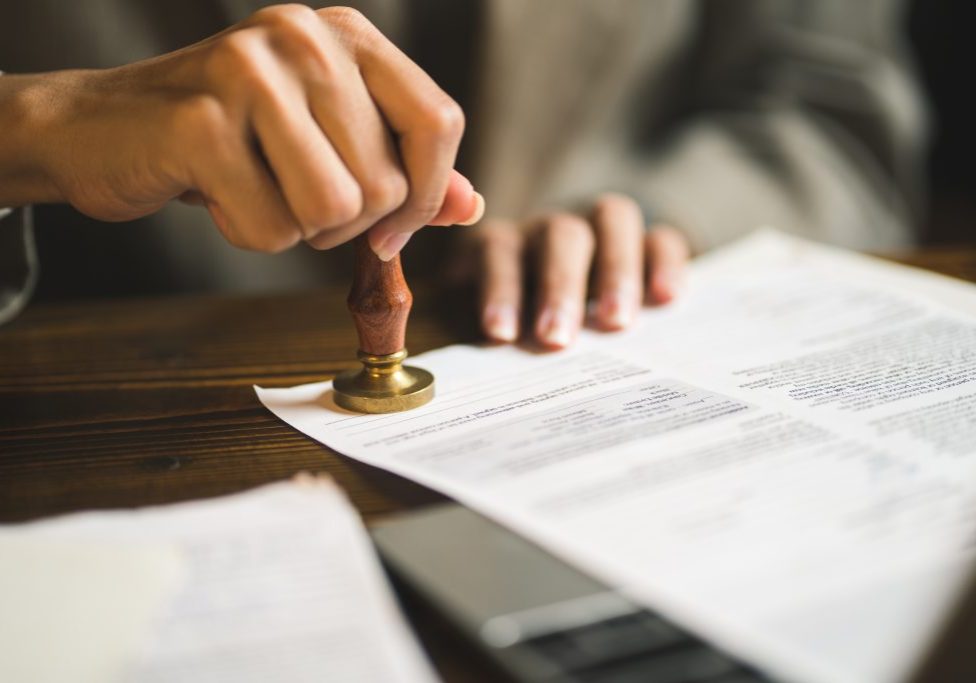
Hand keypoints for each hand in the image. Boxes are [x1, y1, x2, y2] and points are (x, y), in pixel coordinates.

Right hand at [0, 5, 482, 258]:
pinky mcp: (200, 119)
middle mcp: (305, 35)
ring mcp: (249, 69)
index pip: (438, 121)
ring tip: (253, 189)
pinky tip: (216, 195)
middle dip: (344, 223)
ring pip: (334, 208)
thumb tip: (470, 204)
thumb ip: (403, 169)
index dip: (424, 195)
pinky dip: (249, 234)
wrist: (103, 130)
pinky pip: (272, 226)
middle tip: (291, 198)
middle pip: (386, 182)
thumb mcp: (328, 143)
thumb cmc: (230, 141)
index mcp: (347, 35)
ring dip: (296, 229)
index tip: (391, 232)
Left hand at [463, 194, 688, 348]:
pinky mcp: (645, 241)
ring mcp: (601, 227)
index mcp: (505, 245)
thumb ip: (489, 342)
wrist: (556, 296)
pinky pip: (661, 237)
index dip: (500, 290)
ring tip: (617, 323)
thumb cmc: (516, 325)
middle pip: (560, 234)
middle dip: (560, 286)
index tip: (502, 335)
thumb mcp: (492, 328)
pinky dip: (665, 263)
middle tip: (557, 338)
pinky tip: (666, 300)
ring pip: (613, 219)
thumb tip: (475, 382)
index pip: (499, 252)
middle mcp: (552, 228)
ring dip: (616, 270)